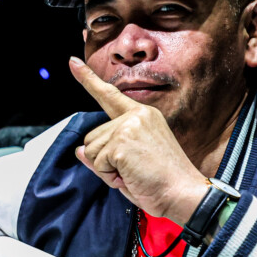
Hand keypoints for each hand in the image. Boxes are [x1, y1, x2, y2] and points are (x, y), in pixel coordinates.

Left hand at [69, 57, 207, 224]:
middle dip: (104, 159)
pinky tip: (131, 177)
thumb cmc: (161, 183)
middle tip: (133, 171)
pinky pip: (97, 163)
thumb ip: (105, 155)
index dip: (88, 80)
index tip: (73, 62)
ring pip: (91, 150)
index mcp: (143, 115)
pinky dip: (110, 176)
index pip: (110, 95)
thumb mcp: (130, 164)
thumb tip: (79, 150)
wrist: (183, 194)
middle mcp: (136, 115)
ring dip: (106, 169)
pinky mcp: (122, 142)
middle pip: (92, 137)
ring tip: (133, 174)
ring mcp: (128, 126)